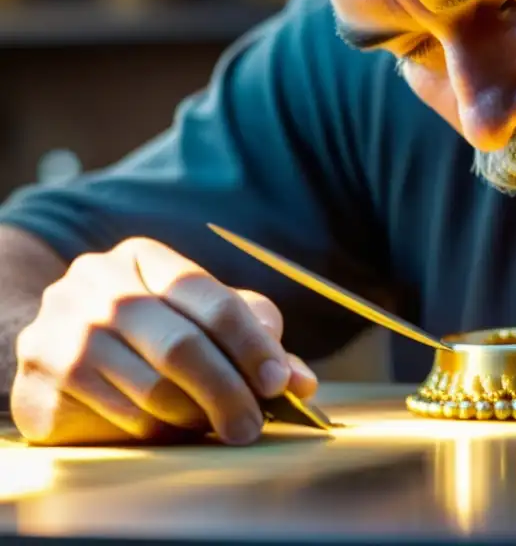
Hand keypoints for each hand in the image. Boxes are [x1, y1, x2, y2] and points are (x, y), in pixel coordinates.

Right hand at [11, 237, 317, 445]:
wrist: (56, 345)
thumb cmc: (148, 330)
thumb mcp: (202, 319)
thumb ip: (253, 339)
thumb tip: (302, 382)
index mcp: (145, 257)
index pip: (210, 297)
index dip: (251, 342)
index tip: (281, 381)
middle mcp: (99, 282)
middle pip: (181, 344)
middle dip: (228, 390)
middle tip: (252, 424)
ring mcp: (64, 325)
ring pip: (152, 386)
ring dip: (194, 415)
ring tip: (215, 425)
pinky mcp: (43, 371)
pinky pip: (118, 413)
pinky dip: (155, 428)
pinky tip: (168, 427)